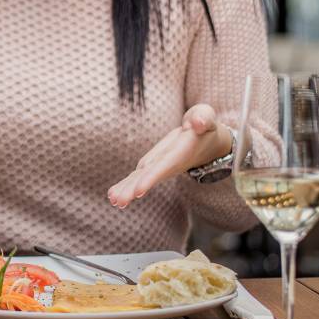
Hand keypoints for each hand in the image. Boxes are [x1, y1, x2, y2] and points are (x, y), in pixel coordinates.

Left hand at [107, 104, 231, 208]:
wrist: (205, 140)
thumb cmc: (203, 123)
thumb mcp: (205, 116)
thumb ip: (203, 118)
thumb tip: (196, 124)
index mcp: (181, 151)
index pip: (165, 166)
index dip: (152, 177)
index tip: (139, 191)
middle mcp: (169, 163)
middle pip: (150, 176)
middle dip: (134, 189)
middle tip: (119, 201)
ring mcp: (160, 166)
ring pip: (141, 178)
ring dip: (127, 190)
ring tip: (113, 201)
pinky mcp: (153, 165)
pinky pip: (138, 176)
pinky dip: (126, 186)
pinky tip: (113, 197)